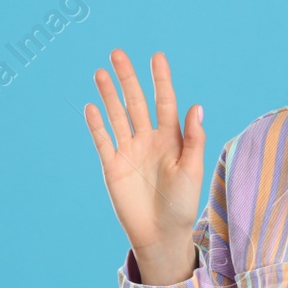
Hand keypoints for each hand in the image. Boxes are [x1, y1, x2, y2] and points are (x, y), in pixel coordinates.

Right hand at [83, 49, 205, 256]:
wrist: (161, 234)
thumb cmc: (182, 204)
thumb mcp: (192, 170)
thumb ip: (193, 138)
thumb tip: (196, 106)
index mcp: (171, 138)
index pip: (165, 101)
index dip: (161, 79)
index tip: (157, 57)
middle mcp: (148, 140)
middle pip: (136, 102)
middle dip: (127, 78)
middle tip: (117, 53)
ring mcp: (129, 151)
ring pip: (117, 116)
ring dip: (109, 95)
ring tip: (100, 73)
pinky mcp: (112, 167)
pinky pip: (102, 141)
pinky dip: (96, 125)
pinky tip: (91, 107)